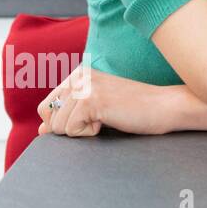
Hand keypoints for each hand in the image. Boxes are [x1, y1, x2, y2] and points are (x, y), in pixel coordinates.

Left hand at [37, 66, 178, 136]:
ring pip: (58, 127)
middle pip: (49, 118)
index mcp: (79, 75)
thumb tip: (41, 131)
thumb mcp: (96, 110)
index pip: (46, 108)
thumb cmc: (135, 110)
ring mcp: (84, 86)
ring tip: (109, 118)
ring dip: (83, 131)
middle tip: (103, 117)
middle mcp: (78, 76)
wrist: (165, 107)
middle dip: (72, 127)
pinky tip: (111, 120)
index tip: (95, 115)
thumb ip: (68, 116)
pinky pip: (71, 130)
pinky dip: (91, 133)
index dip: (64, 122)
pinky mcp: (91, 100)